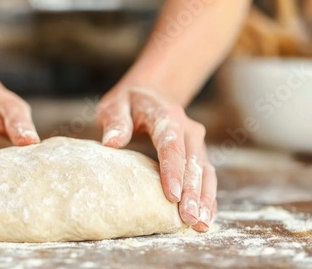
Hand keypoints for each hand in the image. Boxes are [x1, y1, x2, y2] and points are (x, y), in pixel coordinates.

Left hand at [97, 86, 216, 231]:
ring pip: (205, 172)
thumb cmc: (129, 103)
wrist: (151, 95)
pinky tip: (206, 217)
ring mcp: (196, 142)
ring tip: (200, 224)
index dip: (173, 171)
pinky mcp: (198, 154)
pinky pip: (206, 176)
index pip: (171, 146)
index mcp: (167, 116)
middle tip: (189, 219)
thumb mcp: (116, 105)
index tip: (172, 195)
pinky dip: (207, 197)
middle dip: (192, 193)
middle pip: (192, 163)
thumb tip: (112, 142)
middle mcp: (188, 129)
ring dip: (204, 199)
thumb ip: (115, 121)